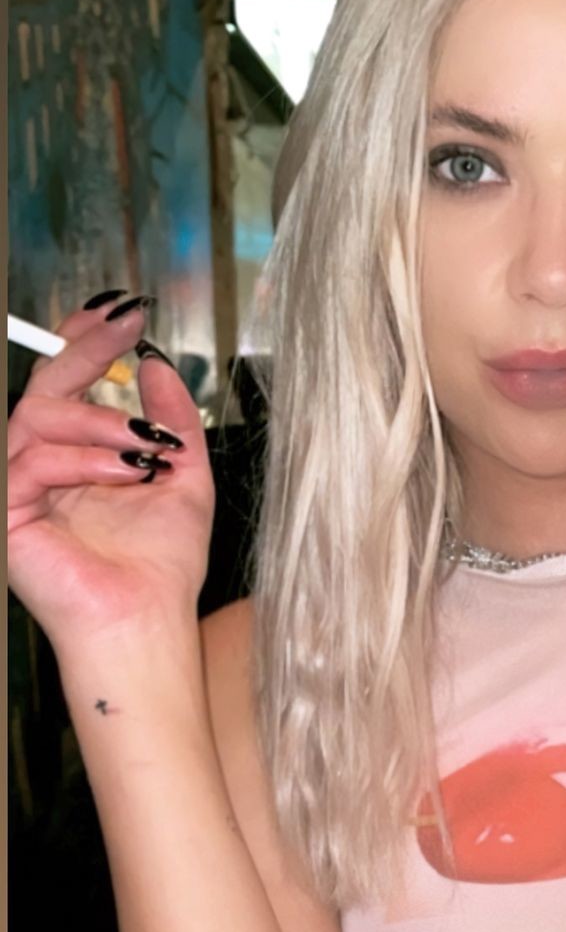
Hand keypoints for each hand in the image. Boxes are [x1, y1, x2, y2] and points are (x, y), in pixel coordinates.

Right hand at [7, 298, 217, 650]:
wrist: (147, 619)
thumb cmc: (162, 564)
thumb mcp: (182, 473)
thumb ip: (172, 417)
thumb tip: (156, 362)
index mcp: (78, 455)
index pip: (70, 384)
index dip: (88, 341)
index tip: (126, 311)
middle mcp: (42, 466)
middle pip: (45, 386)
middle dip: (88, 348)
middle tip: (126, 324)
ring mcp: (19, 488)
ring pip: (38, 416)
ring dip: (99, 421)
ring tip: (143, 446)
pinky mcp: (6, 512)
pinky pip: (30, 461)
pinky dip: (83, 461)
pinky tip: (124, 474)